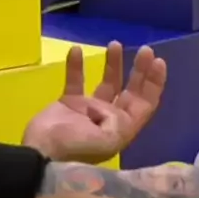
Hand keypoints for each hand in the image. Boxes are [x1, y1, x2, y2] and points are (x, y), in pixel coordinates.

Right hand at [23, 42, 166, 163]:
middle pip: (130, 90)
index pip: (145, 103)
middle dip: (139, 70)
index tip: (158, 61)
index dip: (154, 83)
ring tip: (114, 44)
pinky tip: (76, 50)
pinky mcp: (69, 103)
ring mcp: (89, 110)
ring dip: (113, 64)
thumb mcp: (106, 140)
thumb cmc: (75, 148)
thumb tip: (112, 108)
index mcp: (123, 128)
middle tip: (145, 49)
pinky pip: (75, 80)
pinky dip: (76, 66)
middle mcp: (110, 118)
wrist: (40, 153)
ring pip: (107, 82)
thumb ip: (118, 123)